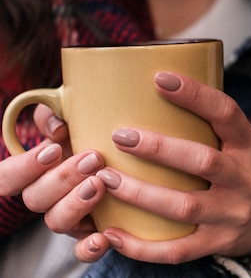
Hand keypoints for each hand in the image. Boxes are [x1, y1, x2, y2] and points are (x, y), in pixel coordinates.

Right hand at [0, 105, 109, 261]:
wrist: (121, 162)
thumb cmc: (90, 139)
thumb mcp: (73, 125)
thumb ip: (56, 118)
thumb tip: (56, 124)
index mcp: (34, 173)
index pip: (6, 178)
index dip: (25, 167)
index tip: (54, 149)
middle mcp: (45, 198)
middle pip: (36, 198)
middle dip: (63, 178)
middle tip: (93, 159)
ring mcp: (65, 218)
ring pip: (56, 222)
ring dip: (76, 204)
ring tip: (100, 184)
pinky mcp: (87, 235)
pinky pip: (81, 250)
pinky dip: (90, 248)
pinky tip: (103, 237)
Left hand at [75, 72, 250, 263]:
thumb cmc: (242, 170)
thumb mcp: (239, 142)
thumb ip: (208, 123)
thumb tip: (153, 86)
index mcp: (248, 146)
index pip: (227, 114)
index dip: (196, 95)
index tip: (161, 78)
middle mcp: (244, 179)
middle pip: (203, 162)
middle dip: (159, 149)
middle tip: (120, 136)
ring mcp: (232, 214)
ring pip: (184, 206)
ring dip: (141, 194)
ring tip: (106, 179)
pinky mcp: (218, 243)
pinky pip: (178, 250)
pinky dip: (142, 246)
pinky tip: (112, 233)